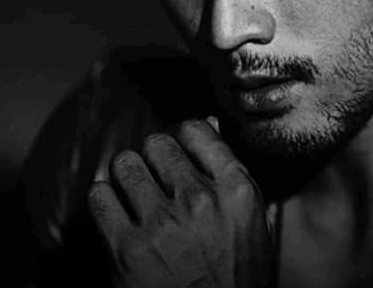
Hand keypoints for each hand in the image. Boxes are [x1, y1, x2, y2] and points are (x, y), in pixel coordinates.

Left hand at [87, 118, 274, 287]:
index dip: (183, 135)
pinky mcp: (127, 249)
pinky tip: (114, 209)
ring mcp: (162, 223)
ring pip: (125, 164)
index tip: (177, 147)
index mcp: (235, 190)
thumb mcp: (249, 219)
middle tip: (154, 174)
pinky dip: (103, 198)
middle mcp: (200, 199)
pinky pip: (100, 196)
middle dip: (153, 156)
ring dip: (127, 174)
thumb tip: (208, 124)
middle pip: (158, 144)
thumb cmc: (236, 275)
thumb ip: (229, 170)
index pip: (197, 131)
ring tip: (133, 190)